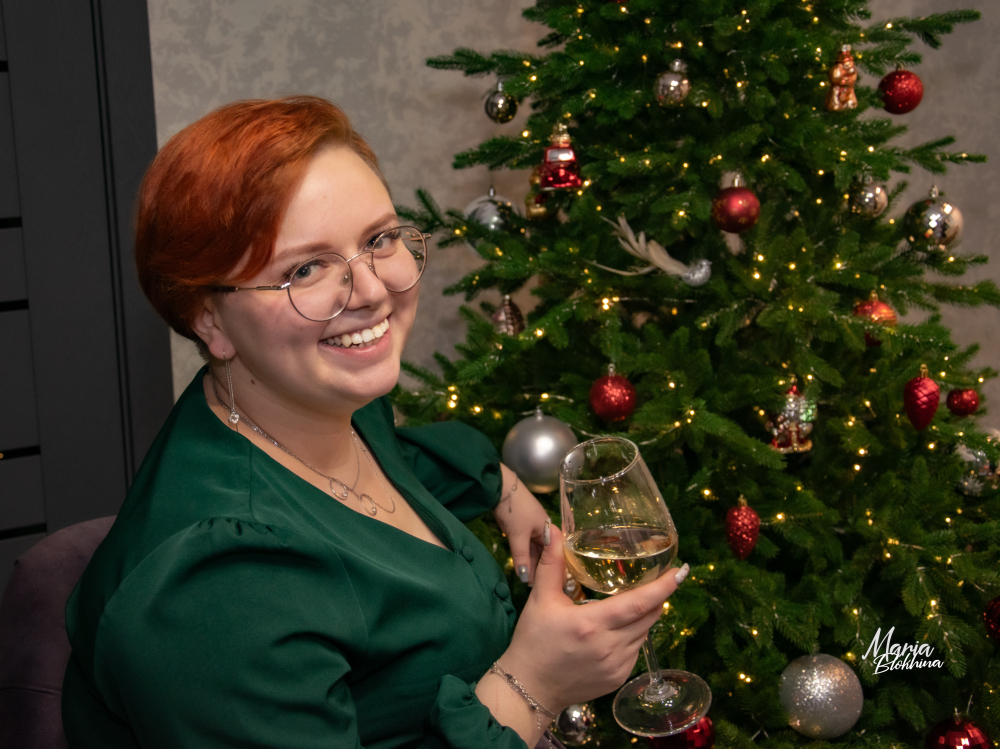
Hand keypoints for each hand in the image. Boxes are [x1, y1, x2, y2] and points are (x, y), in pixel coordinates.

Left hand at [493, 464, 549, 585]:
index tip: (549, 586)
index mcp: (550, 530)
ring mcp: (533, 528)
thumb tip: (525, 579)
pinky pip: (527, 546)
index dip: (553, 570)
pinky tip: (522, 566)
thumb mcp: (518, 536)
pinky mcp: (523, 528)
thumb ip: (522, 558)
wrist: (500, 489)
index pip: (555, 555)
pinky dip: (525, 555)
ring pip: (535, 550)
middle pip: (545, 554)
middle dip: (540, 569)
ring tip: (528, 581)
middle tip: (536, 588)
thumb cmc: (515, 511)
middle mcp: (545, 530)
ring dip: (531, 563)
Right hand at [498, 525, 687, 713]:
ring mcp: (617, 666)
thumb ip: (551, 563)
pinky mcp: (618, 678)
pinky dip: (634, 635)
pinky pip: (636, 650)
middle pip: (649, 616)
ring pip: (644, 633)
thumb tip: (552, 528)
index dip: (663, 587)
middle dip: (657, 597)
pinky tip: (617, 629)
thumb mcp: (540, 599)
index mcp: (591, 623)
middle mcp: (609, 646)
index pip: (639, 602)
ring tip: (632, 603)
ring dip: (644, 616)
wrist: (530, 688)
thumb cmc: (533, 642)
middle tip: (659, 579)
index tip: (680, 571)